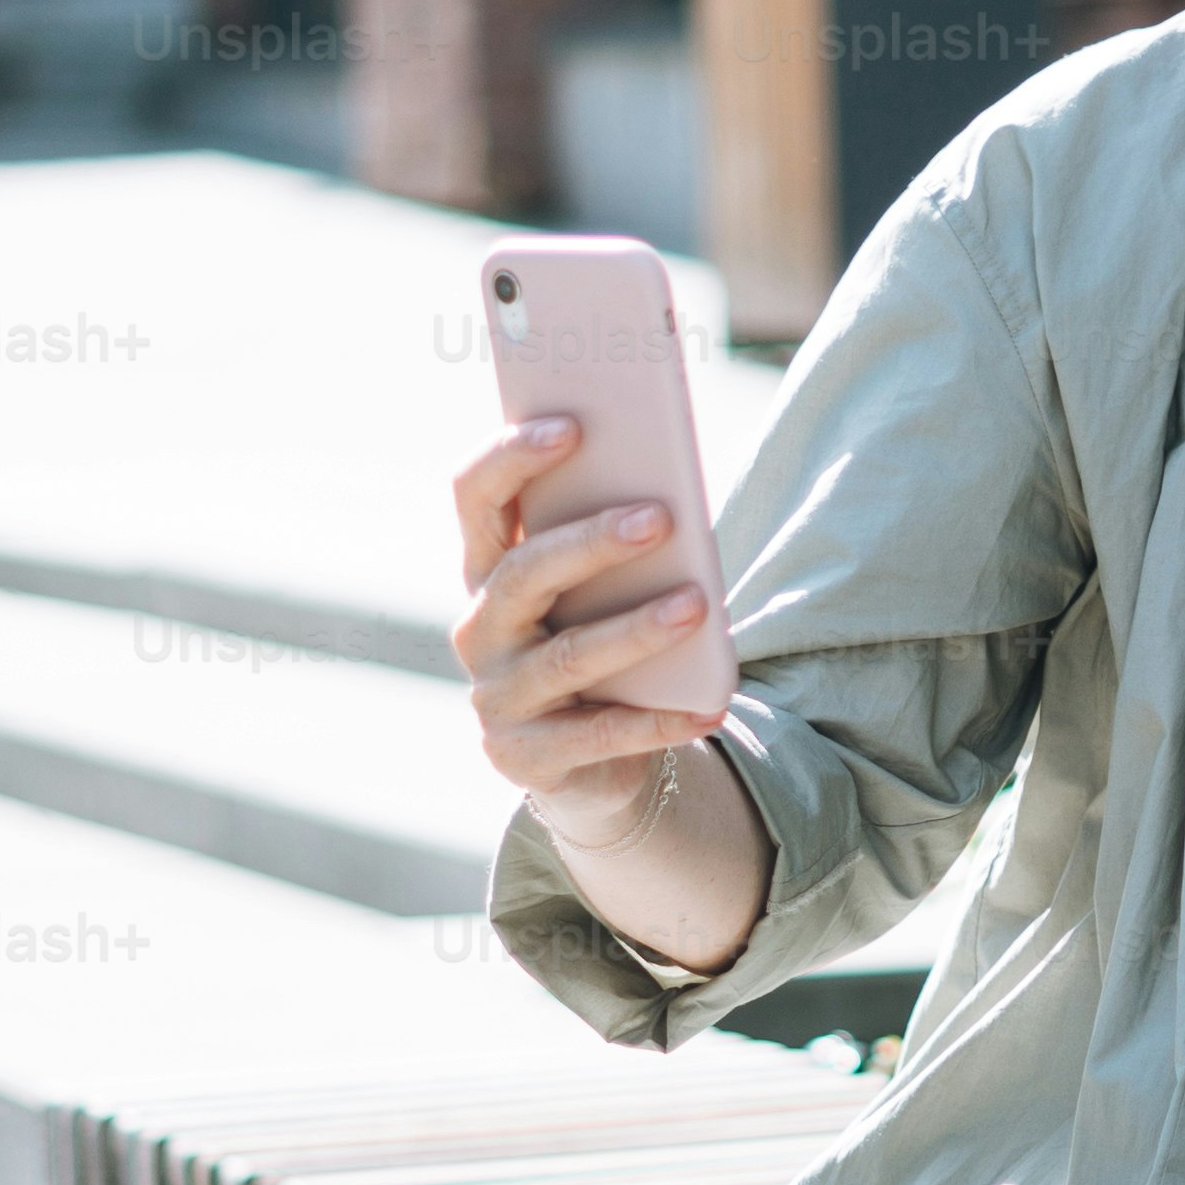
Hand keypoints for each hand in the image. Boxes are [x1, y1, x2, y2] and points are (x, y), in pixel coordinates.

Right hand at [447, 413, 719, 846]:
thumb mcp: (600, 590)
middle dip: (592, 541)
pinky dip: (658, 720)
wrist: (585, 760)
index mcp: (487, 567)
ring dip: (635, 628)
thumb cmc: (598, 642)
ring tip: (697, 605)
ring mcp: (496, 695)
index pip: (475, 496)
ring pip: (568, 655)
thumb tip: (671, 493)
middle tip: (661, 516)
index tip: (571, 425)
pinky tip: (708, 706)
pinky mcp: (524, 756)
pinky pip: (599, 735)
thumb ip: (614, 542)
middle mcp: (480, 627)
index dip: (511, 456)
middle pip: (524, 572)